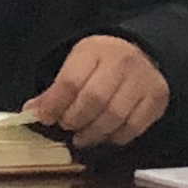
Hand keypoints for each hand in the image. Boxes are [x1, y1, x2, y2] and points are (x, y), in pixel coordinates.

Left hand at [29, 32, 170, 149]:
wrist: (143, 54)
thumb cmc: (102, 64)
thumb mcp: (76, 65)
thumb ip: (55, 90)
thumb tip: (32, 112)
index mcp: (94, 50)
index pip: (70, 82)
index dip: (54, 105)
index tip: (45, 118)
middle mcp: (122, 62)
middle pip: (93, 100)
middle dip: (74, 120)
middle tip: (66, 128)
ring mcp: (142, 81)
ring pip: (114, 117)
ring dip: (93, 134)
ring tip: (82, 137)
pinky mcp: (156, 99)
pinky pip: (133, 127)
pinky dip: (115, 138)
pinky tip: (104, 136)